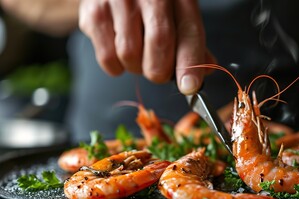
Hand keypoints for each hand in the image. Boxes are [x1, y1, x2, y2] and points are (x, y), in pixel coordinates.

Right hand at [78, 0, 214, 94]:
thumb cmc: (150, 0)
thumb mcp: (177, 11)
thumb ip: (189, 40)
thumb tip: (202, 72)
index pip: (189, 32)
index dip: (190, 64)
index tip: (189, 87)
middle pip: (160, 44)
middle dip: (161, 70)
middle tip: (159, 71)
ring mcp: (119, 0)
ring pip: (130, 55)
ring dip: (137, 67)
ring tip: (138, 54)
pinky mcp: (94, 12)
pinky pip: (108, 57)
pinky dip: (116, 66)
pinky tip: (119, 51)